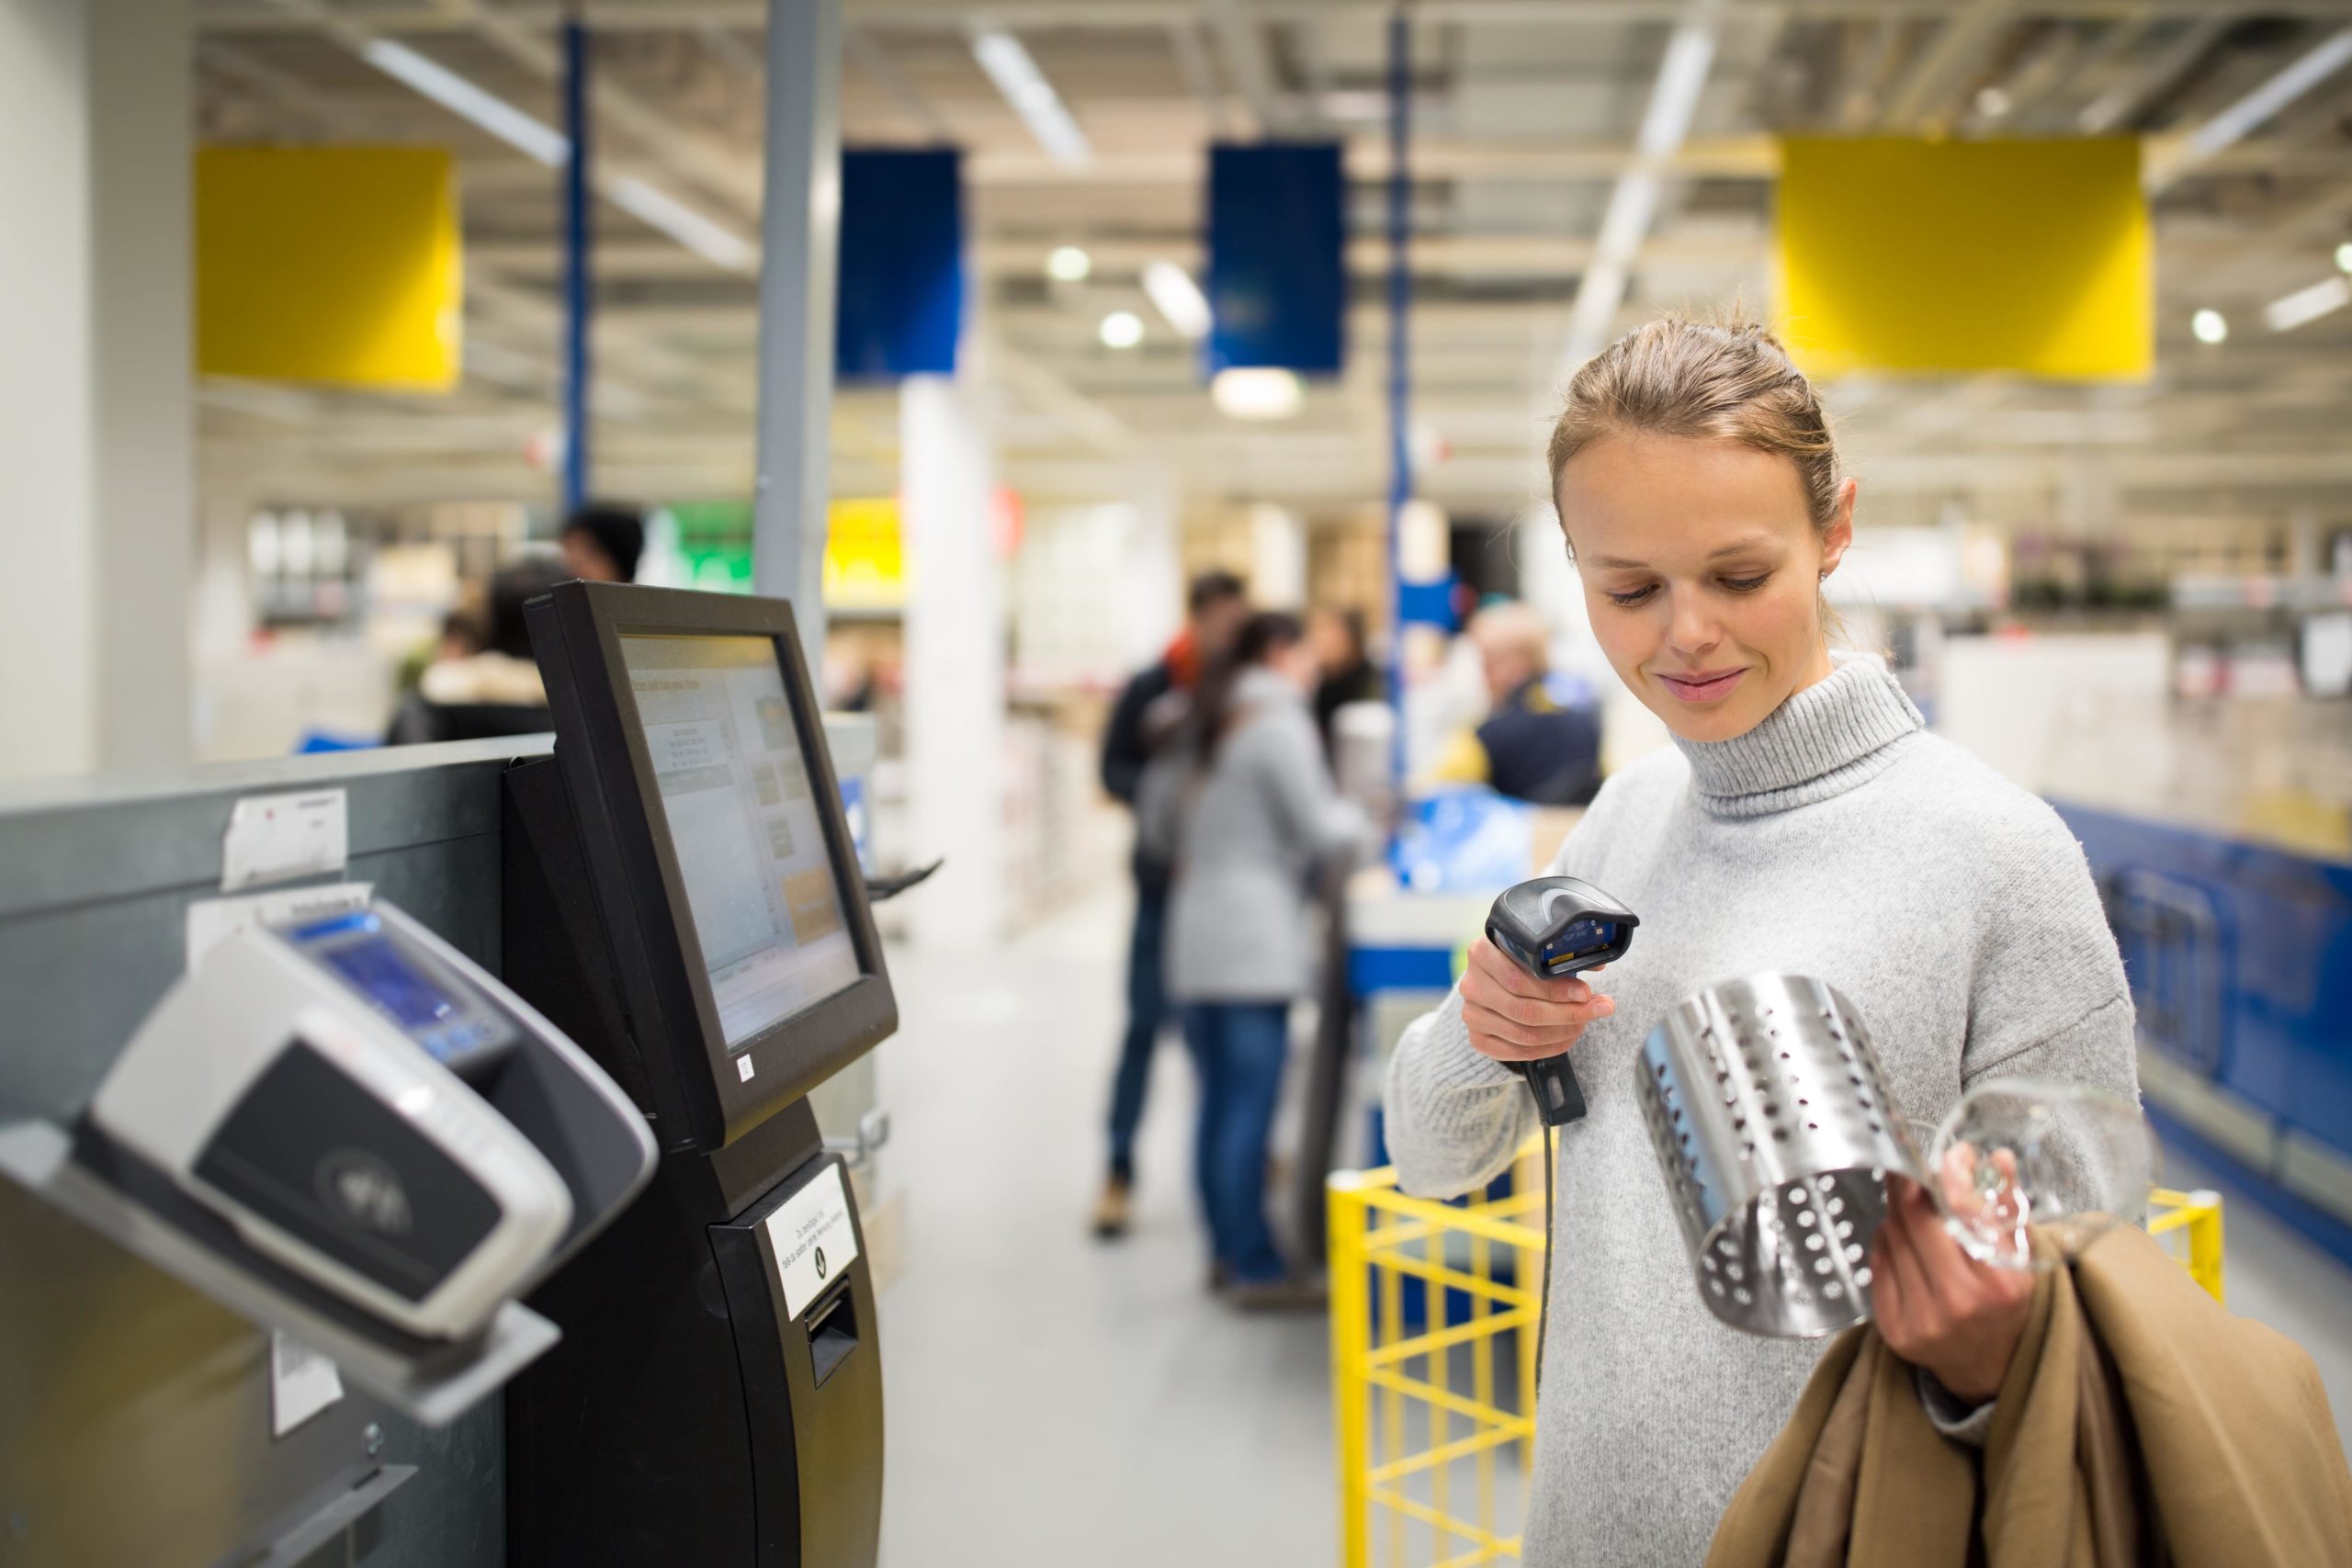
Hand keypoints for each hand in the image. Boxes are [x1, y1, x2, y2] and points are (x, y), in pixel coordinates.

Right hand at [1459, 936, 1614, 1064]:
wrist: (1494, 983)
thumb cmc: (1519, 963)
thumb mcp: (1535, 951)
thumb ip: (1562, 956)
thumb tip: (1599, 963)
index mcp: (1481, 952)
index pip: (1519, 979)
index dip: (1556, 990)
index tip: (1586, 993)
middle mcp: (1470, 984)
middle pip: (1524, 1010)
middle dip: (1567, 1013)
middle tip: (1596, 1010)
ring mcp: (1471, 1014)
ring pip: (1524, 1034)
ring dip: (1562, 1032)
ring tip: (1584, 1022)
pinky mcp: (1477, 1038)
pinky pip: (1518, 1052)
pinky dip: (1549, 1048)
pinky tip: (1567, 1037)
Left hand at [1870, 1169, 2033, 1403]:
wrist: (1988, 1367)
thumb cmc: (2005, 1303)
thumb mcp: (2021, 1257)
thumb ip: (2008, 1205)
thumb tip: (1997, 1158)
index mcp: (1998, 1285)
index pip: (1960, 1214)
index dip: (1949, 1176)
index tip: (1950, 1156)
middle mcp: (1957, 1304)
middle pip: (1914, 1219)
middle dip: (1911, 1184)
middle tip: (1912, 1168)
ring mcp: (1920, 1318)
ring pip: (1891, 1236)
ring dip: (1899, 1211)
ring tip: (1914, 1207)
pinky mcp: (1892, 1327)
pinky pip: (1877, 1261)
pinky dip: (1888, 1240)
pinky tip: (1904, 1241)